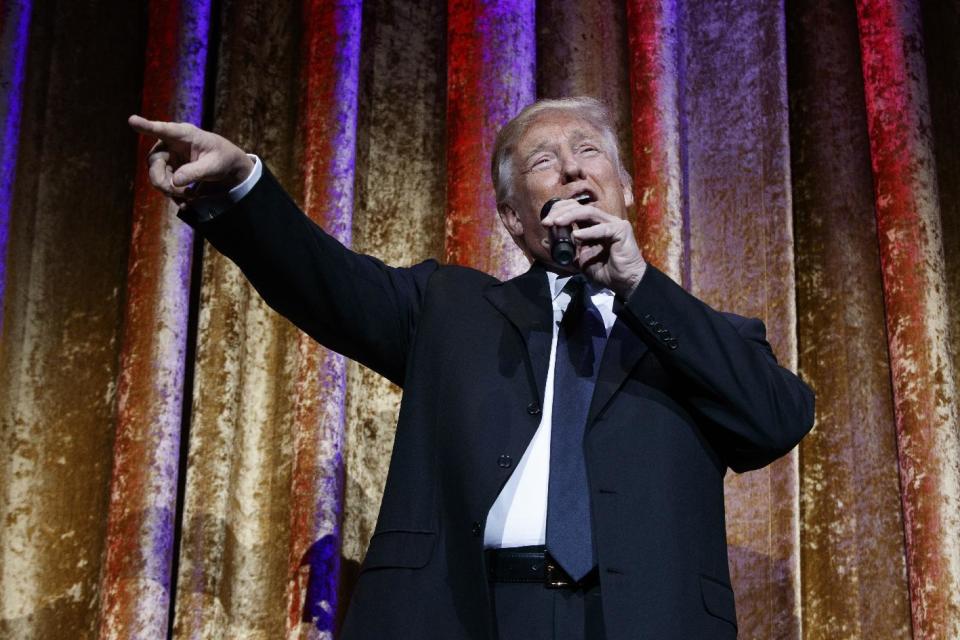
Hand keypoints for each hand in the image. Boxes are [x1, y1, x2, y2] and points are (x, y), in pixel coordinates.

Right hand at [128, 115, 253, 206]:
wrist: (226, 167)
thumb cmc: (222, 158)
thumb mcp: (214, 166)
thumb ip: (195, 172)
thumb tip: (174, 182)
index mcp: (183, 134)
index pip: (163, 130)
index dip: (146, 126)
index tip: (132, 120)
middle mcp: (170, 144)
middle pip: (154, 162)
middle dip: (162, 181)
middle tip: (176, 192)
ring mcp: (167, 158)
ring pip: (157, 176)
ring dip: (171, 190)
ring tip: (191, 195)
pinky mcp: (169, 171)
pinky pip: (164, 185)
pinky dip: (174, 195)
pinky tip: (185, 203)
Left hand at [542, 199, 646, 297]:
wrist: (623, 283)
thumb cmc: (604, 270)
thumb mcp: (578, 259)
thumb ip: (565, 248)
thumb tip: (546, 241)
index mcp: (592, 224)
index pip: (573, 209)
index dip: (558, 212)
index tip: (545, 223)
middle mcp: (603, 220)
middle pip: (579, 207)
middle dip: (561, 212)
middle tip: (547, 222)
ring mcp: (613, 223)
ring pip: (589, 213)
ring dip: (571, 216)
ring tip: (557, 223)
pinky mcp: (622, 230)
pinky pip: (602, 228)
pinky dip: (588, 232)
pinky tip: (576, 235)